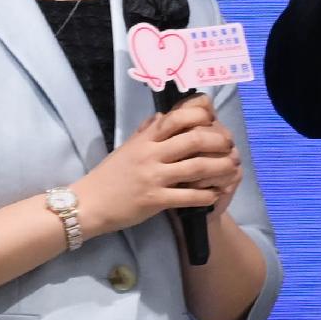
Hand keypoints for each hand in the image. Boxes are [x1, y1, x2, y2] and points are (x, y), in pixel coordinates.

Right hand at [76, 99, 242, 235]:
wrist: (87, 204)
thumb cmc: (108, 176)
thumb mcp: (126, 148)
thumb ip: (146, 131)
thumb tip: (162, 115)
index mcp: (144, 139)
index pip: (177, 117)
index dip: (200, 115)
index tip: (213, 119)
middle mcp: (150, 154)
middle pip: (193, 139)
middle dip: (218, 141)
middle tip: (230, 145)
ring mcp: (153, 177)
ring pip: (197, 167)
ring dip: (220, 167)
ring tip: (232, 168)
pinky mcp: (155, 200)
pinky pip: (188, 196)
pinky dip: (207, 195)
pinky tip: (216, 194)